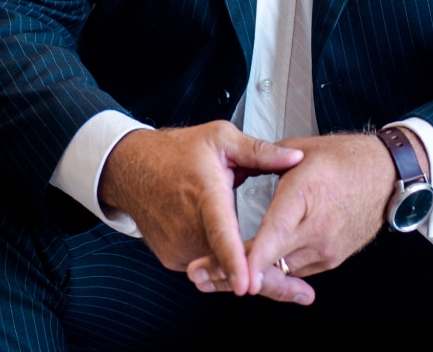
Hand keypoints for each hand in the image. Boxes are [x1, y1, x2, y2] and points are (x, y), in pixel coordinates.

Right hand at [98, 121, 302, 295]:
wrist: (132, 168)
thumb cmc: (176, 151)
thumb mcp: (221, 138)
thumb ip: (260, 151)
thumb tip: (295, 158)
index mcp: (205, 194)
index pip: (221, 233)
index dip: (234, 260)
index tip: (247, 283)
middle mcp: (188, 226)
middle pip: (228, 262)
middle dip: (264, 279)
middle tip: (301, 294)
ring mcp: (179, 247)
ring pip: (218, 269)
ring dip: (244, 271)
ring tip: (273, 273)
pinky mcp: (173, 258)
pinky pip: (206, 266)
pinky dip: (224, 266)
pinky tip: (239, 258)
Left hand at [186, 132, 395, 302]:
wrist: (387, 175)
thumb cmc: (347, 158)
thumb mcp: (303, 150)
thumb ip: (269, 160)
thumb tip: (240, 161)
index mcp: (306, 194)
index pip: (274, 233)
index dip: (252, 257)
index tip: (232, 273)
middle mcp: (317, 228)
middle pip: (270, 261)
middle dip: (232, 272)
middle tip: (199, 274)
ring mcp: (326, 248)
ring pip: (281, 271)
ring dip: (252, 273)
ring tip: (215, 272)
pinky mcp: (331, 259)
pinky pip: (296, 269)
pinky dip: (275, 268)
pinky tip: (254, 266)